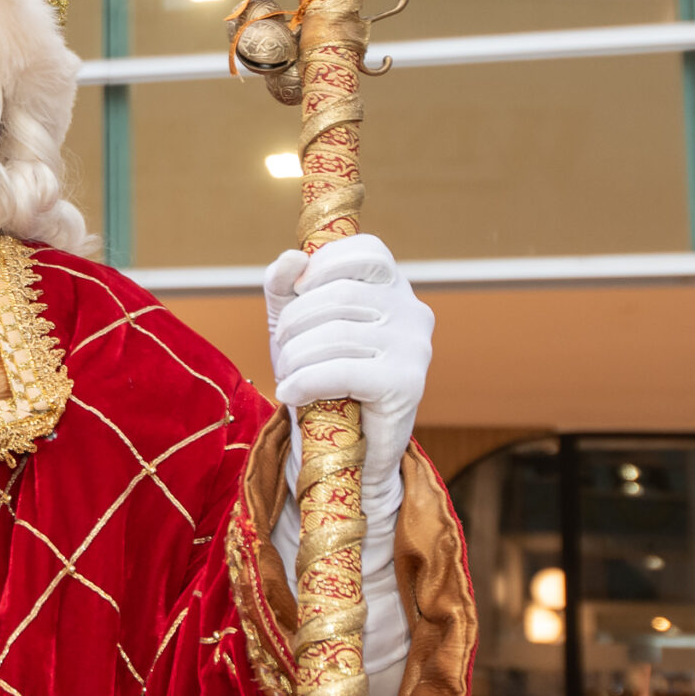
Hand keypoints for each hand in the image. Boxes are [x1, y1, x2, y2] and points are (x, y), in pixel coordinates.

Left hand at [263, 234, 431, 494]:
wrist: (351, 444)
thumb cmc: (324, 375)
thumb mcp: (298, 322)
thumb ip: (286, 286)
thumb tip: (291, 258)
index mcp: (394, 288)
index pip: (368, 251)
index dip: (324, 264)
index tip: (298, 289)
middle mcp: (412, 311)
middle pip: (340, 295)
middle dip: (296, 320)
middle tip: (281, 346)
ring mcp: (413, 347)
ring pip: (336, 334)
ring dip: (296, 356)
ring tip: (286, 374)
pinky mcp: (406, 384)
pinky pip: (342, 371)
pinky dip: (305, 381)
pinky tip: (290, 393)